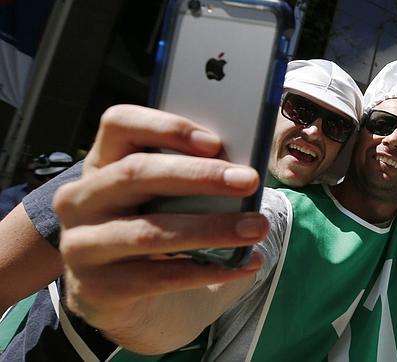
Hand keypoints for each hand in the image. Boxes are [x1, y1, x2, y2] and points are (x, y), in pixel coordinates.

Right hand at [54, 105, 267, 335]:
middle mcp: (81, 199)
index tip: (214, 142)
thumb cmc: (149, 228)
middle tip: (249, 180)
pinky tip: (242, 266)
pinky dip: (208, 270)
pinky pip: (162, 277)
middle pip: (136, 173)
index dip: (166, 127)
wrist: (115, 294)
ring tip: (256, 227)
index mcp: (101, 163)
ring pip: (150, 231)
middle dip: (199, 176)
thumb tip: (240, 171)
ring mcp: (82, 245)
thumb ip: (184, 179)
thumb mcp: (156, 198)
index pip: (119, 124)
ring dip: (211, 229)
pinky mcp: (97, 287)